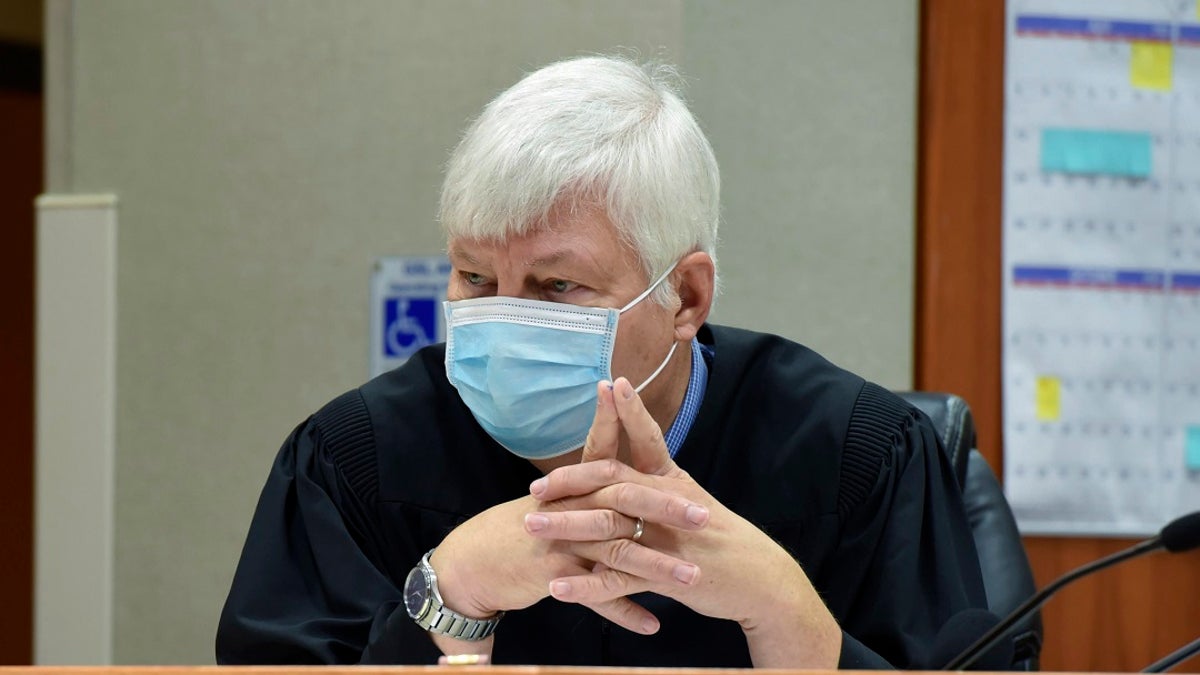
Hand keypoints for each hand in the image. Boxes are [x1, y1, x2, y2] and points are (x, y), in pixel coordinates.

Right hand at [425, 382, 672, 652]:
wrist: (474, 561)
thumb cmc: (522, 526)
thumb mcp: (553, 499)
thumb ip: (589, 482)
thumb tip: (624, 467)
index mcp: (573, 487)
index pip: (605, 452)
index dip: (627, 428)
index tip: (655, 418)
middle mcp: (570, 508)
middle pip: (625, 503)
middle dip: (666, 509)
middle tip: (702, 516)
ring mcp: (563, 543)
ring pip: (619, 553)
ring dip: (657, 568)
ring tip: (692, 578)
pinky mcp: (555, 577)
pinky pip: (597, 597)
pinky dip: (625, 612)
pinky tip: (652, 624)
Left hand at [527, 377, 841, 667]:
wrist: (762, 579)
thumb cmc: (721, 538)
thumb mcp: (693, 500)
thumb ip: (658, 484)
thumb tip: (627, 466)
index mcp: (675, 482)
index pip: (649, 439)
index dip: (629, 412)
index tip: (606, 384)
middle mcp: (669, 504)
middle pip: (615, 482)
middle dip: (572, 480)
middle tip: (535, 486)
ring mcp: (668, 540)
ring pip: (609, 530)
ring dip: (567, 528)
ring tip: (531, 527)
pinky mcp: (669, 577)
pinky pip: (619, 582)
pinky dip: (588, 586)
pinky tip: (558, 588)